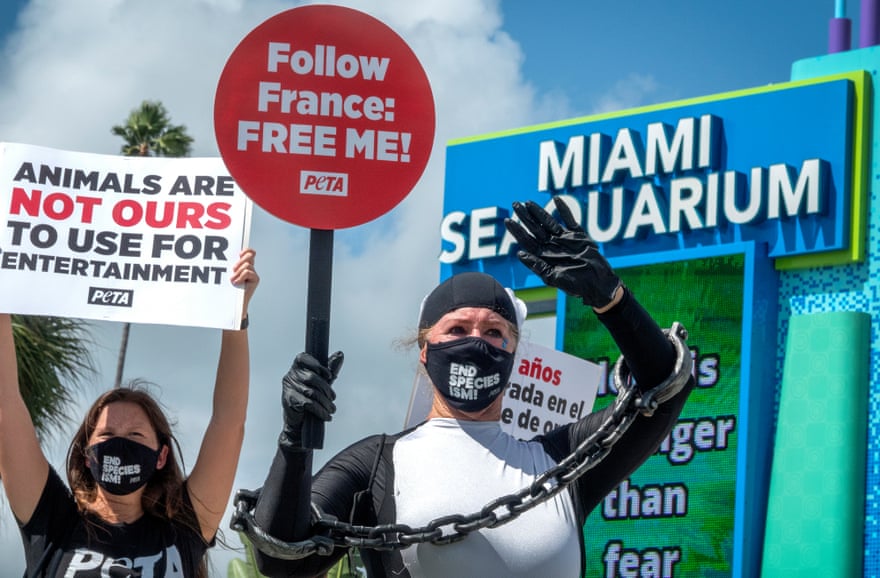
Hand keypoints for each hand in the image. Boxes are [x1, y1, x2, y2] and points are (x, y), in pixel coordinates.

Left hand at [230, 248, 258, 317]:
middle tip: (233, 269)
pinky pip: (248, 272)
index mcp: (243, 265)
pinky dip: (241, 277)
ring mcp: (253, 273)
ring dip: (238, 272)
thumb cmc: (229, 289)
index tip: (239, 254)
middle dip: (241, 260)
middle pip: (250, 255)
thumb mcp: (228, 275)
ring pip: (247, 265)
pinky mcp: (256, 279)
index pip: (249, 252)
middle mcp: (250, 268)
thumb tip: (227, 261)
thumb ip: (231, 268)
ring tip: (232, 280)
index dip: (246, 250)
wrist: (234, 302)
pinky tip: (236, 282)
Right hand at [279, 351, 343, 449]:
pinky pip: (309, 403)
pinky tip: (326, 415)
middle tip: (333, 398)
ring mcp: (288, 388)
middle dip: (326, 389)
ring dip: (325, 402)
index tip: (329, 375)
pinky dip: (320, 410)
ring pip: (312, 392)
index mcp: (296, 368)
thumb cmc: (310, 399)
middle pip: (311, 377)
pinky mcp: (288, 400)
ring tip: (332, 409)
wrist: (299, 423)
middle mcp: (290, 376)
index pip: (303, 358)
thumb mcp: (321, 383)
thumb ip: (330, 369)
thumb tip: (340, 354)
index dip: (317, 365)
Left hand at [505, 197, 620, 308]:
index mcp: (543, 255)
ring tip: (528, 202)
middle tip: (515, 205)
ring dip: (539, 212)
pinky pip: (569, 219)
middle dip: (525, 217)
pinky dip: (564, 210)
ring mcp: (564, 239)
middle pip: (535, 228)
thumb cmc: (574, 285)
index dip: (517, 231)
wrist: (597, 283)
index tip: (508, 221)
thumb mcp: (552, 277)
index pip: (527, 240)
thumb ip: (537, 265)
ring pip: (549, 221)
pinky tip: (556, 200)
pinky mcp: (578, 235)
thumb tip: (520, 254)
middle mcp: (551, 245)